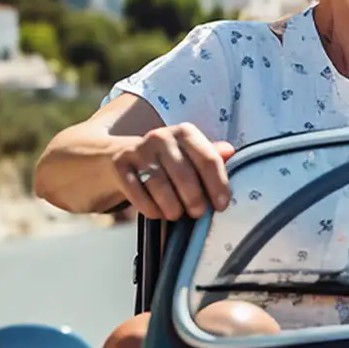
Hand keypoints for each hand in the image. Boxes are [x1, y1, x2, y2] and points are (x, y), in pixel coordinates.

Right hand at [112, 123, 234, 220]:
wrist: (118, 156)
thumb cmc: (164, 161)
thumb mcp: (188, 155)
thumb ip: (210, 157)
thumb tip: (230, 152)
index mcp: (185, 133)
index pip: (208, 159)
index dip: (218, 185)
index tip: (221, 205)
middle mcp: (161, 137)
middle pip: (185, 176)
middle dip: (195, 201)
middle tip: (197, 213)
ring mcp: (139, 150)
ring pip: (160, 187)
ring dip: (172, 208)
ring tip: (176, 214)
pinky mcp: (120, 165)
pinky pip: (138, 194)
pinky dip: (151, 209)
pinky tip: (157, 212)